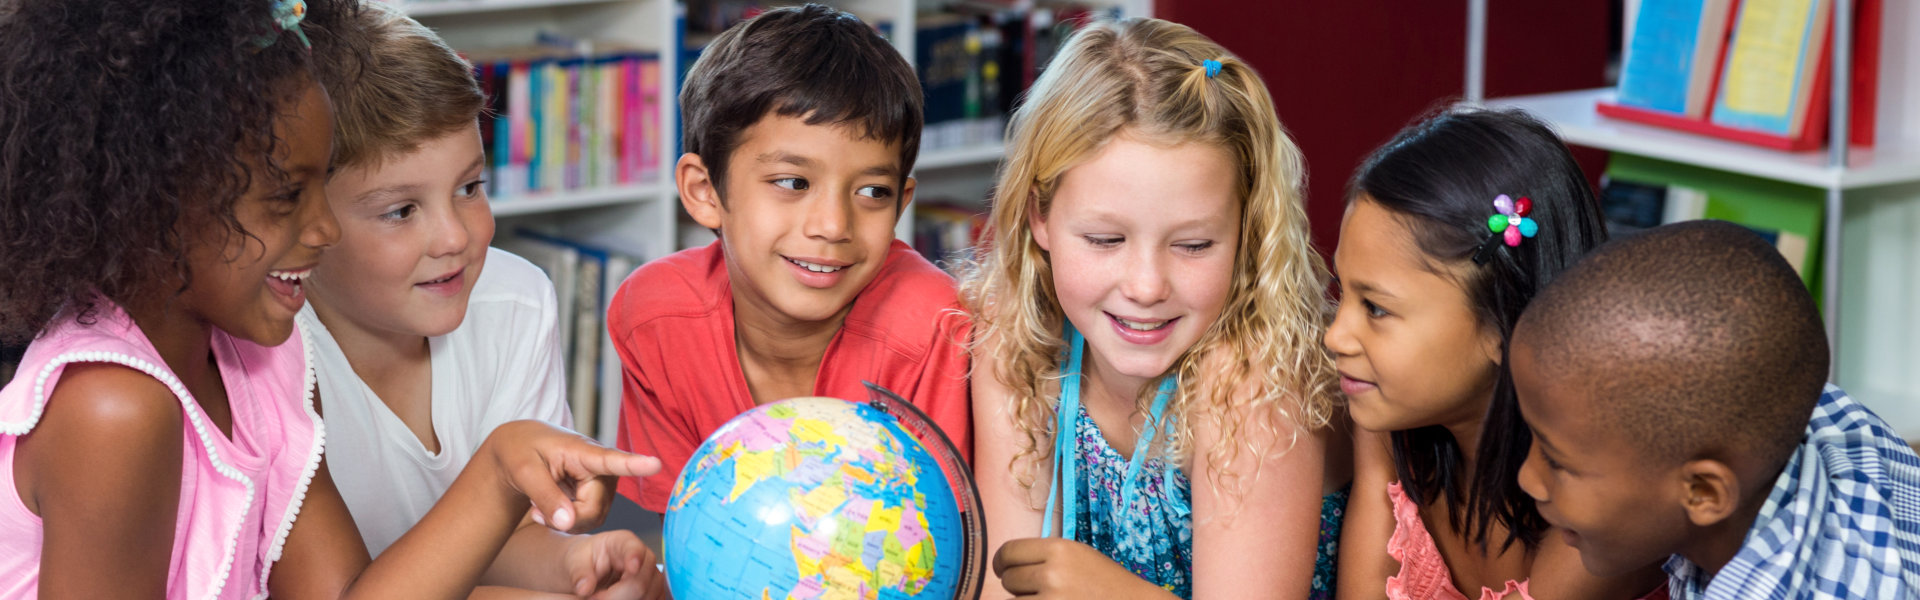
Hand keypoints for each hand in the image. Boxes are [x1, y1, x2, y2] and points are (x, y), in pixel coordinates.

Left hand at [484, 420, 661, 533]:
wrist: (521, 449)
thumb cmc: (522, 450)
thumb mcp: (523, 471)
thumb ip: (545, 496)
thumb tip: (568, 523)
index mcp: (583, 451)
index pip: (611, 460)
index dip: (634, 464)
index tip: (655, 463)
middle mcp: (602, 468)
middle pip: (594, 509)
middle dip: (565, 518)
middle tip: (535, 512)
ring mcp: (603, 485)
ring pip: (593, 519)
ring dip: (564, 521)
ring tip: (540, 506)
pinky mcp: (600, 497)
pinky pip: (589, 521)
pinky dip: (567, 522)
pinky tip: (552, 508)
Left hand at [562, 530, 668, 599]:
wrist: (585, 570)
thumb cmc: (581, 560)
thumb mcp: (574, 562)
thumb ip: (579, 573)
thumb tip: (584, 588)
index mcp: (622, 542)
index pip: (634, 548)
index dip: (635, 558)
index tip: (631, 568)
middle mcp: (643, 556)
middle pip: (643, 580)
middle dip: (619, 595)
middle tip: (594, 598)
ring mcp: (651, 575)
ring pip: (651, 594)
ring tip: (602, 598)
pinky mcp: (653, 591)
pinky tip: (619, 599)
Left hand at [992, 538, 1171, 598]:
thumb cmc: (1105, 582)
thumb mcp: (1077, 556)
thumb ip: (1044, 556)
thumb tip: (1006, 566)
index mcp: (1059, 549)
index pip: (1008, 552)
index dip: (1001, 562)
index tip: (1002, 569)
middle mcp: (1052, 573)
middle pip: (1009, 579)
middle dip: (1017, 585)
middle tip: (1035, 589)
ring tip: (1047, 599)